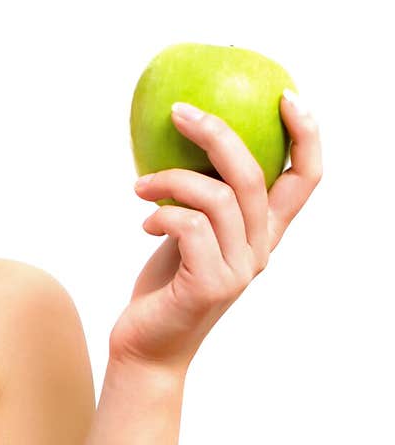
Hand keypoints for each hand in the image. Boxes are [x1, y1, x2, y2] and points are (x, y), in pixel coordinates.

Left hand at [108, 93, 322, 375]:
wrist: (148, 348)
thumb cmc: (165, 287)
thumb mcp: (189, 235)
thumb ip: (202, 198)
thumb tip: (184, 137)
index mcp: (263, 233)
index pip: (306, 179)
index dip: (306, 135)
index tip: (286, 95)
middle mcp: (260, 250)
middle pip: (255, 176)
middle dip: (217, 133)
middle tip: (179, 111)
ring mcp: (240, 269)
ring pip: (219, 198)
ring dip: (171, 178)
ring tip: (138, 186)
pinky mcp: (211, 284)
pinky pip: (190, 226)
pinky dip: (162, 213)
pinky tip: (144, 222)